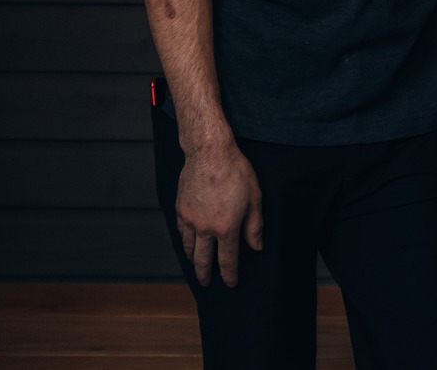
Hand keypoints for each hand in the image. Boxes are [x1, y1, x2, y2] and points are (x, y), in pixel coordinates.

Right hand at [174, 140, 264, 286]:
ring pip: (189, 247)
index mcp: (226, 228)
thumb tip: (256, 247)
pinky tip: (188, 242)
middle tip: (206, 284)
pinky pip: (181, 232)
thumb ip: (254, 226)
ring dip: (193, 260)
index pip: (227, 260)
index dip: (229, 275)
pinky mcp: (180, 209)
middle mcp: (205, 228)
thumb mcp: (255, 198)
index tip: (230, 283)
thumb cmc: (236, 172)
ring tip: (196, 265)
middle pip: (203, 260)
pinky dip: (185, 241)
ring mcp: (189, 219)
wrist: (209, 153)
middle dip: (205, 275)